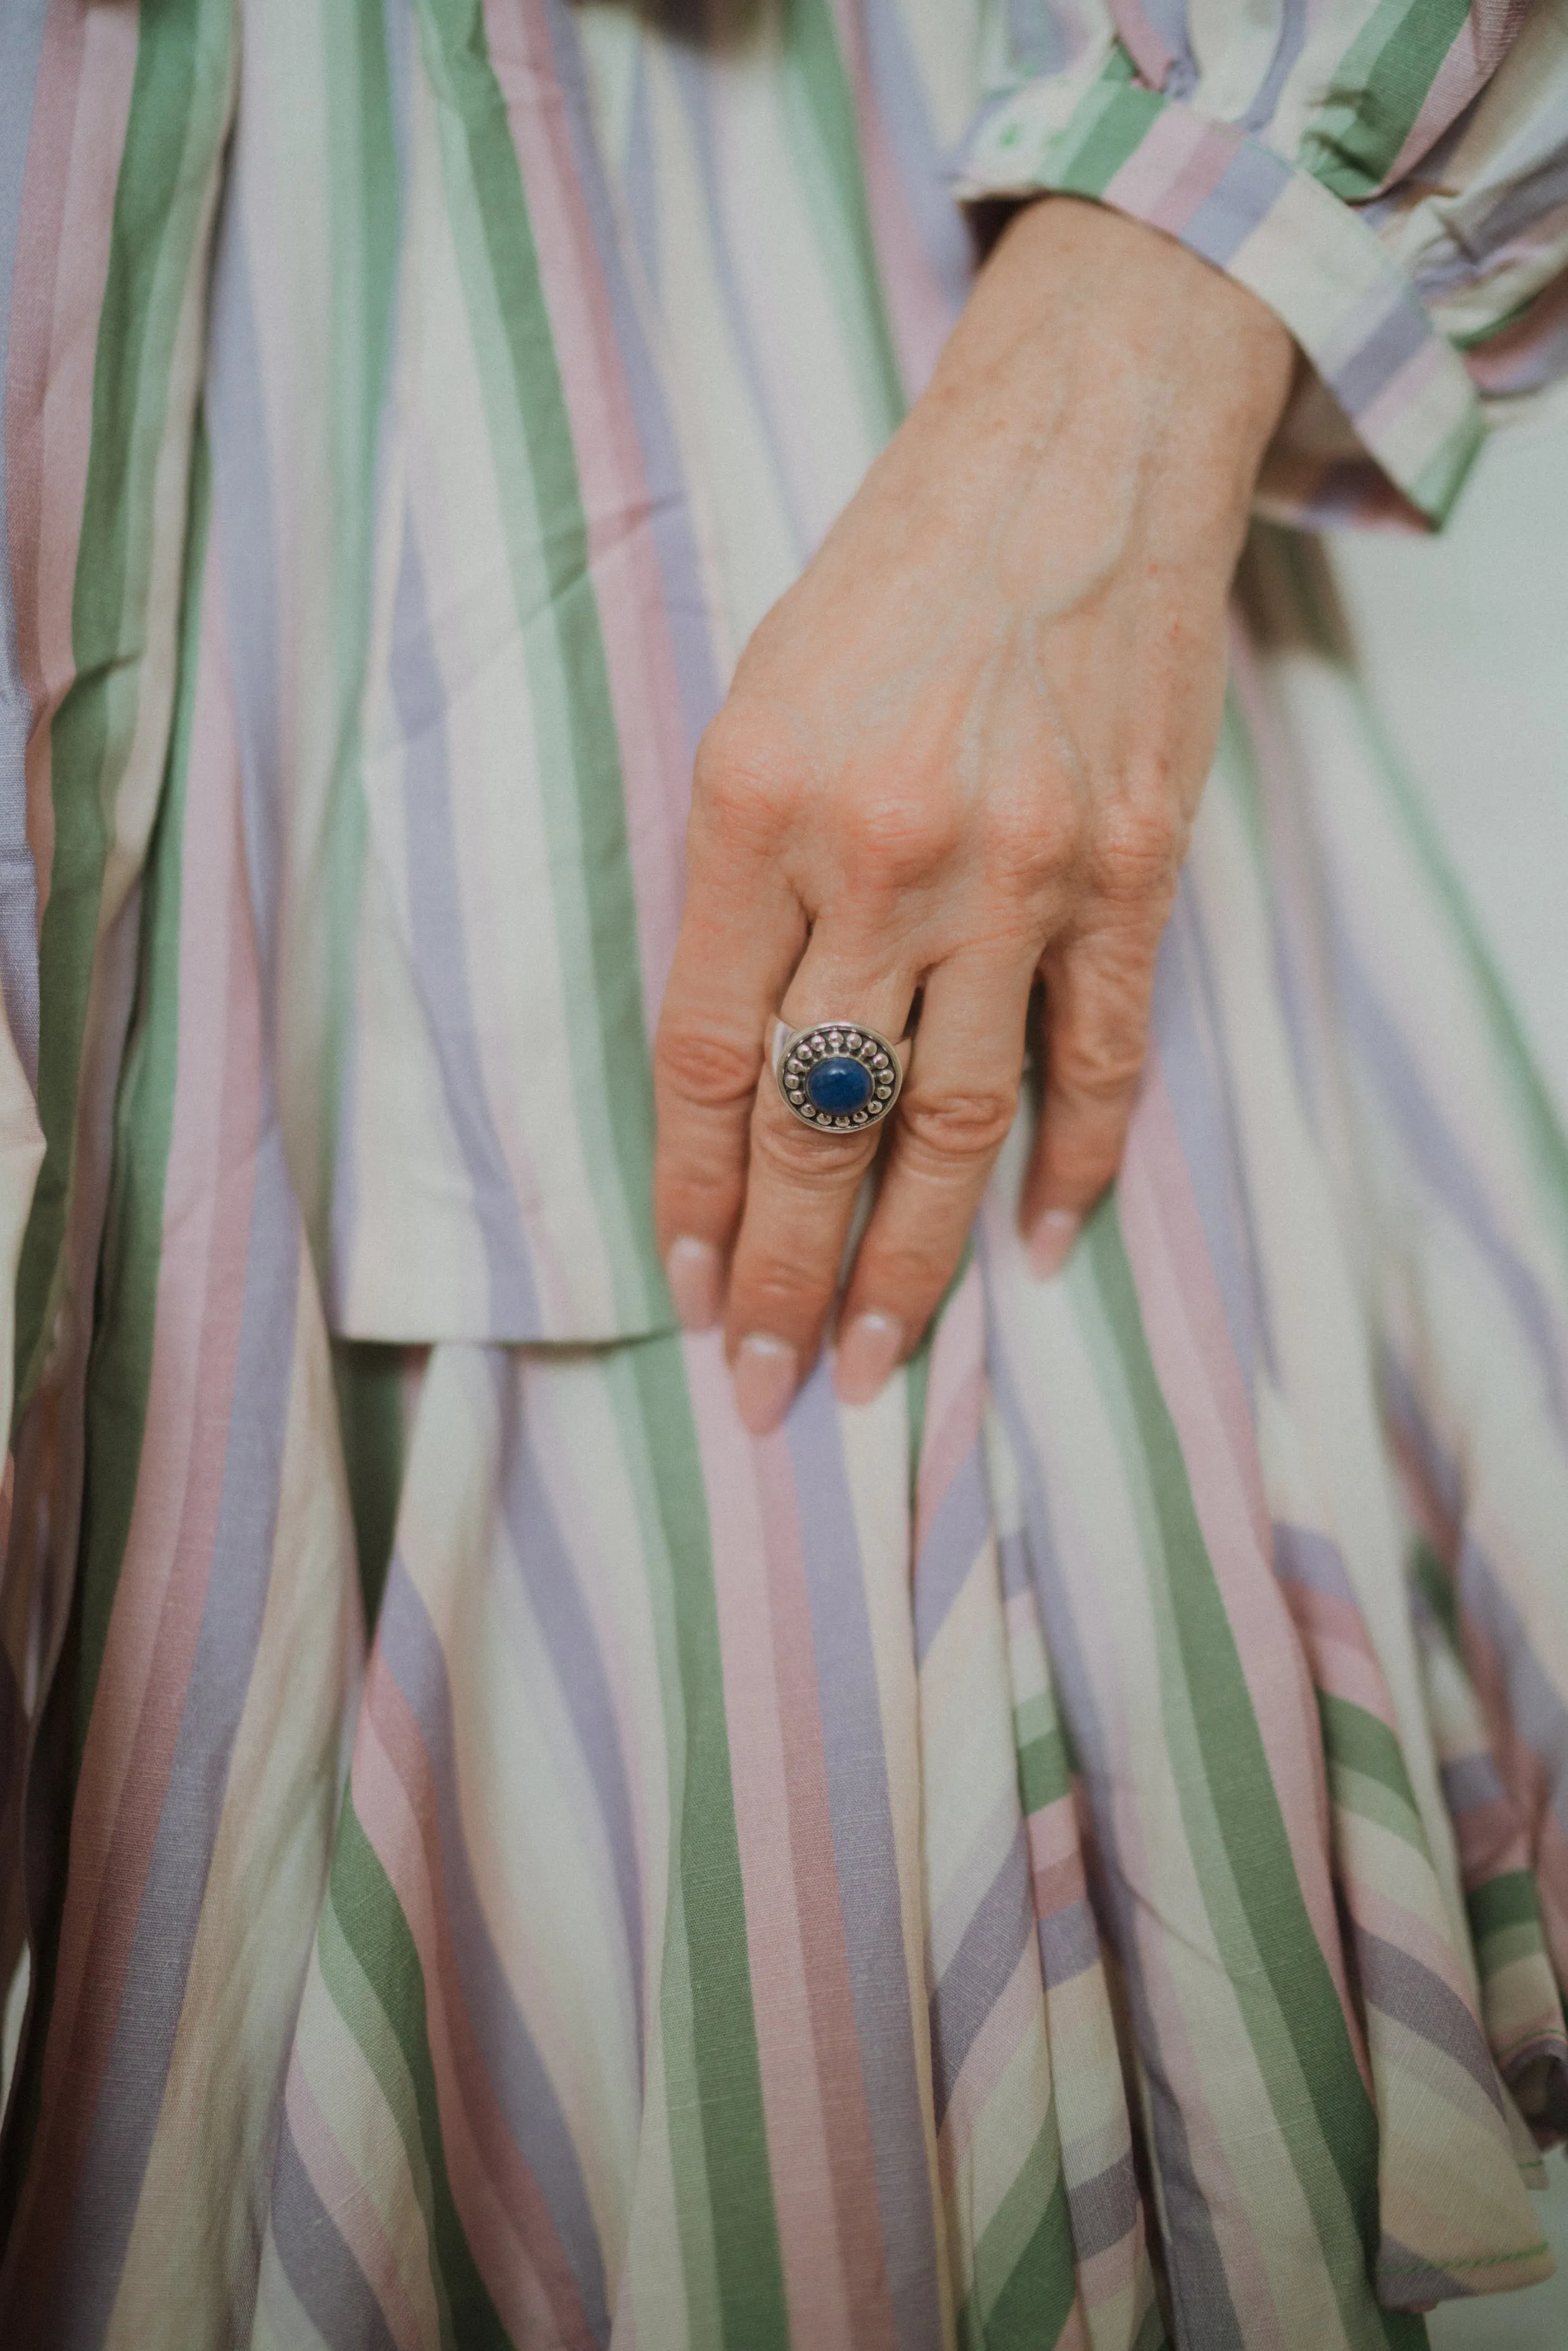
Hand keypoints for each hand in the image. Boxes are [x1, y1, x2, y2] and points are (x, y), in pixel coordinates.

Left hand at [653, 196, 1294, 1433]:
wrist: (1069, 466)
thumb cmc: (888, 585)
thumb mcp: (756, 709)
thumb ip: (740, 890)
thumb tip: (741, 1075)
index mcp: (755, 808)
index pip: (706, 1056)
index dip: (690, 1191)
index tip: (681, 1285)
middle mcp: (883, 855)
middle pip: (818, 1121)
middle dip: (777, 1271)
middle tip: (757, 1384)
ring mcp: (1020, 874)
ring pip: (955, 1126)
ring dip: (912, 1263)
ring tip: (870, 1360)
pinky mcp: (1130, 876)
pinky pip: (1097, 1062)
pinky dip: (1071, 1171)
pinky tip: (1039, 1252)